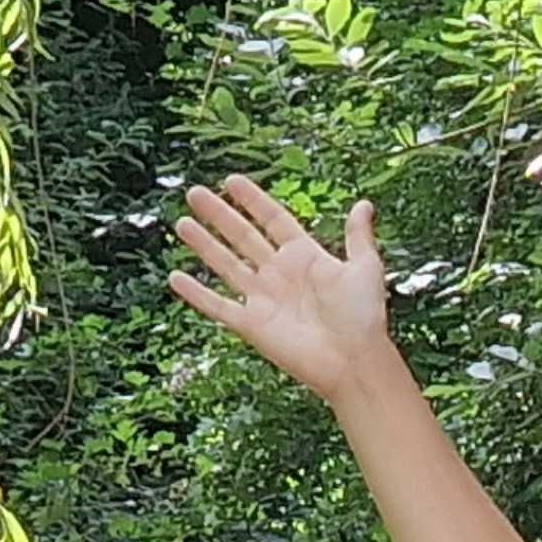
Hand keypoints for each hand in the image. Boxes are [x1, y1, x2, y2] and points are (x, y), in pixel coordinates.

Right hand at [167, 175, 412, 406]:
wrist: (354, 361)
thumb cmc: (363, 317)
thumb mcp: (365, 267)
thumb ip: (358, 237)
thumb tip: (363, 205)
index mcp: (305, 256)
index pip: (272, 220)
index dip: (253, 200)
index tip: (232, 181)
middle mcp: (280, 274)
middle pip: (242, 237)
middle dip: (218, 215)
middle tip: (195, 194)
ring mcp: (264, 299)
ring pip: (225, 265)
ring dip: (203, 245)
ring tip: (181, 223)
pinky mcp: (252, 325)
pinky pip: (217, 306)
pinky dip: (196, 294)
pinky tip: (176, 278)